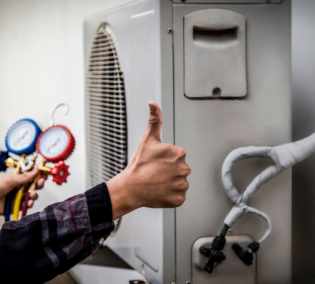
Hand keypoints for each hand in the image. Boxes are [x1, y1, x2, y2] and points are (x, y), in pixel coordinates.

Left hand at [0, 167, 46, 215]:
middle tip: (41, 182)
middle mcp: (21, 186)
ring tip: (32, 194)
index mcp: (19, 178)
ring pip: (33, 195)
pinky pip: (27, 204)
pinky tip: (29, 202)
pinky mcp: (18, 205)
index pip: (32, 175)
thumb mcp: (10, 180)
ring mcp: (20, 196)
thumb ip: (25, 177)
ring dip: (35, 194)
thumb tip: (37, 169)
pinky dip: (30, 203)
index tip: (44, 174)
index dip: (39, 174)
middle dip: (39, 183)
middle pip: (35, 185)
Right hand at [107, 101, 190, 219]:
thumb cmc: (138, 164)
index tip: (155, 163)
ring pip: (179, 183)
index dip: (165, 160)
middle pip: (179, 169)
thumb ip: (155, 120)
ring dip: (170, 183)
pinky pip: (178, 196)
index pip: (177, 156)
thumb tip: (153, 103)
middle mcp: (185, 169)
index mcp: (180, 153)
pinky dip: (170, 195)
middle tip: (154, 173)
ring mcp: (182, 185)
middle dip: (169, 171)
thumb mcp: (147, 139)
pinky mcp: (179, 199)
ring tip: (156, 183)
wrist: (130, 188)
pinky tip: (159, 191)